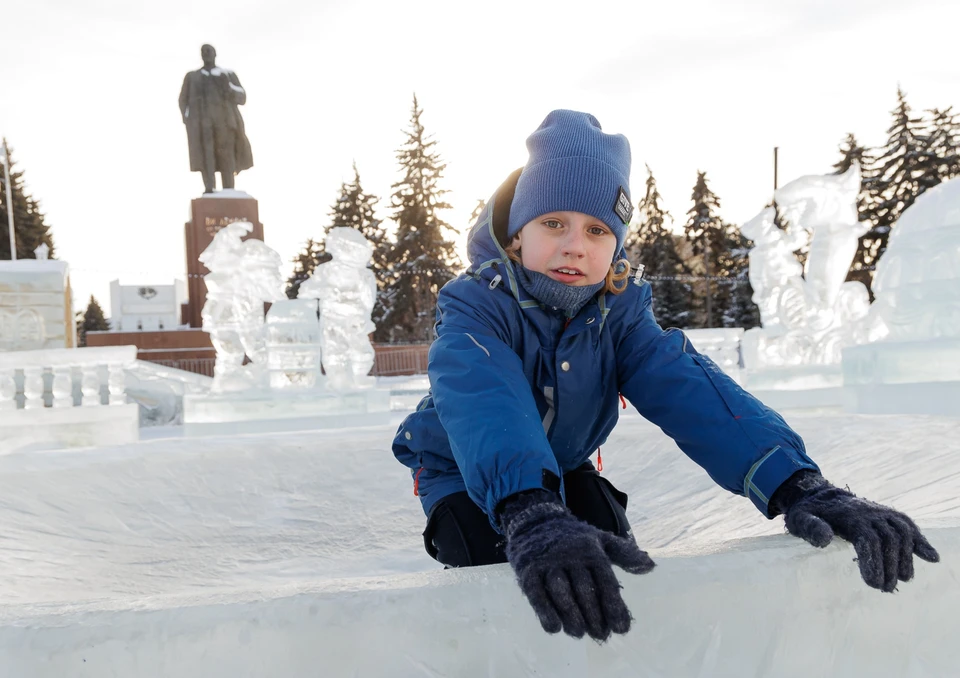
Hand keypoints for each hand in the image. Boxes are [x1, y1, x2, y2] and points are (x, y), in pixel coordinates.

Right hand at [499, 490, 654, 640]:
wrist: (535, 520)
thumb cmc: (573, 538)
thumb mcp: (600, 539)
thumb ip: (624, 553)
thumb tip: (650, 566)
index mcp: (591, 551)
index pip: (605, 581)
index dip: (614, 606)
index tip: (623, 629)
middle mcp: (570, 556)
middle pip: (584, 589)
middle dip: (594, 616)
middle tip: (602, 635)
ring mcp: (548, 564)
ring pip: (561, 592)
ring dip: (571, 616)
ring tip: (579, 633)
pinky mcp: (528, 571)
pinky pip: (536, 594)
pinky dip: (544, 612)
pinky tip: (555, 628)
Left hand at [772, 471, 938, 591]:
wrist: (818, 495)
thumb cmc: (807, 512)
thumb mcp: (800, 519)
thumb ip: (811, 528)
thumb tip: (826, 539)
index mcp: (848, 515)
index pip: (868, 539)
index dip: (873, 562)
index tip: (873, 584)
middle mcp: (869, 512)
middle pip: (889, 539)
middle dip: (890, 566)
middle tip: (885, 589)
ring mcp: (880, 512)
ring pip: (902, 533)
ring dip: (906, 557)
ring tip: (904, 579)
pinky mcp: (887, 515)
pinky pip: (908, 526)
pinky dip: (921, 541)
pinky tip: (931, 558)